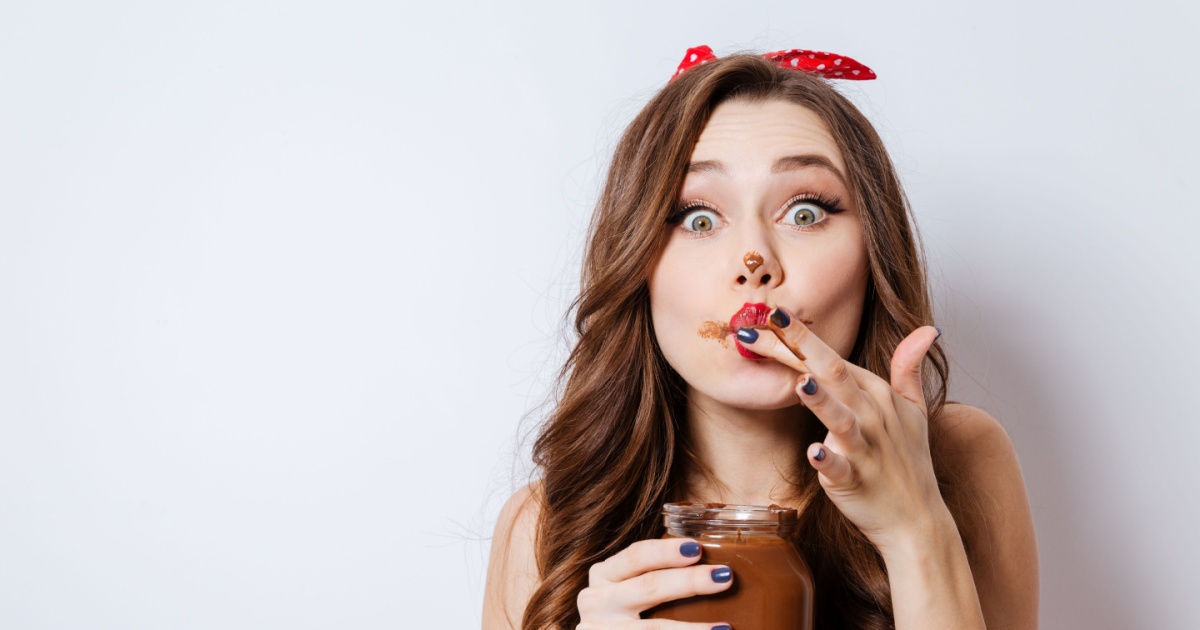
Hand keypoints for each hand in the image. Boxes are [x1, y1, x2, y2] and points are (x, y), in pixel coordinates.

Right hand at [576, 538, 732, 628]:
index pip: (636, 556)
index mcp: (603, 575)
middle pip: (647, 587)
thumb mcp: (626, 591)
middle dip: (689, 581)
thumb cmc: (622, 616)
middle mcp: (596, 601)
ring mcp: (600, 629)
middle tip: (724, 577)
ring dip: (692, 629)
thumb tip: (712, 569)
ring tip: (724, 628)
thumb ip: (654, 577)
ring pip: (652, 628)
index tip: (697, 548)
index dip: (666, 552)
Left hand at [736, 307, 949, 551]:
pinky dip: (827, 460)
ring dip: (821, 400)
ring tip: (799, 382)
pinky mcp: (855, 481)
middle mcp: (870, 414)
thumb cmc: (908, 462)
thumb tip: (927, 329)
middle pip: (832, 374)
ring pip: (840, 418)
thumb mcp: (915, 411)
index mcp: (876, 393)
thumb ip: (909, 369)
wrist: (917, 521)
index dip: (798, 336)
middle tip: (767, 322)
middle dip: (798, 347)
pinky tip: (813, 451)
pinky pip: (839, 469)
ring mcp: (864, 448)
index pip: (831, 358)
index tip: (770, 312)